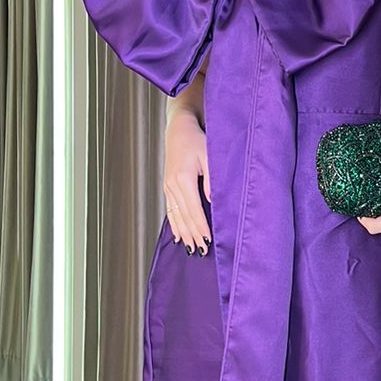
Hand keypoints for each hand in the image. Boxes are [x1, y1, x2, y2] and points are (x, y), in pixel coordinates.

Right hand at [164, 108, 211, 254]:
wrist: (179, 129)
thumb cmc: (198, 140)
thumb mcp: (209, 156)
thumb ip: (211, 179)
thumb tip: (212, 201)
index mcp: (183, 178)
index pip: (194, 209)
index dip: (201, 227)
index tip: (208, 240)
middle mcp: (172, 185)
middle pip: (184, 216)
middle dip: (193, 235)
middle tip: (202, 252)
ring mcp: (168, 187)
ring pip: (176, 216)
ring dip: (184, 234)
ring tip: (191, 249)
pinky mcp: (168, 187)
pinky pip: (170, 210)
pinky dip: (175, 225)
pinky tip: (179, 236)